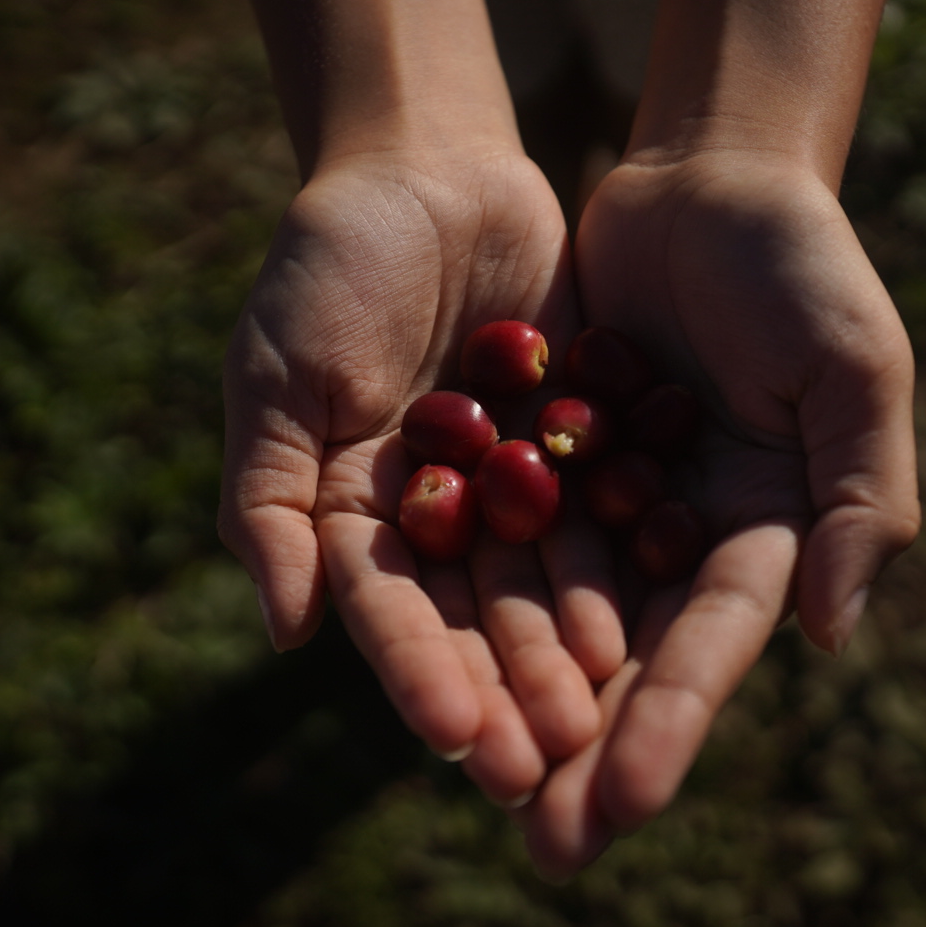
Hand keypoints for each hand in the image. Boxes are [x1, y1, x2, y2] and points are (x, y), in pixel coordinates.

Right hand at [218, 144, 625, 806]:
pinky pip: (603, 511)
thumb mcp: (276, 372)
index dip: (420, 675)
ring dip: (571, 647)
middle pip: (475, 619)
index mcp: (354, 515)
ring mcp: (512, 483)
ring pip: (545, 582)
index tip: (456, 740)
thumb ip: (271, 498)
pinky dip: (622, 560)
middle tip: (550, 760)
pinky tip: (654, 612)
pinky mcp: (578, 443)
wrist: (429, 166)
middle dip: (508, 688)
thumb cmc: (328, 263)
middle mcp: (438, 516)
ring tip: (606, 707)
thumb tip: (283, 631)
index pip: (390, 613)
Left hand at [516, 149, 920, 875]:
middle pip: (630, 656)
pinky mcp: (550, 452)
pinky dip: (471, 588)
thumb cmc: (805, 263)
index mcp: (768, 530)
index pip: (711, 644)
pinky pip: (505, 529)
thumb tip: (832, 635)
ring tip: (473, 772)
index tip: (620, 806)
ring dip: (520, 691)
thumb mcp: (857, 370)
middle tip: (541, 843)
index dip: (670, 725)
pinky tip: (427, 653)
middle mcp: (685, 532)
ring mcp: (615, 496)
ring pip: (558, 610)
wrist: (708, 173)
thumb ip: (864, 499)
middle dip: (588, 747)